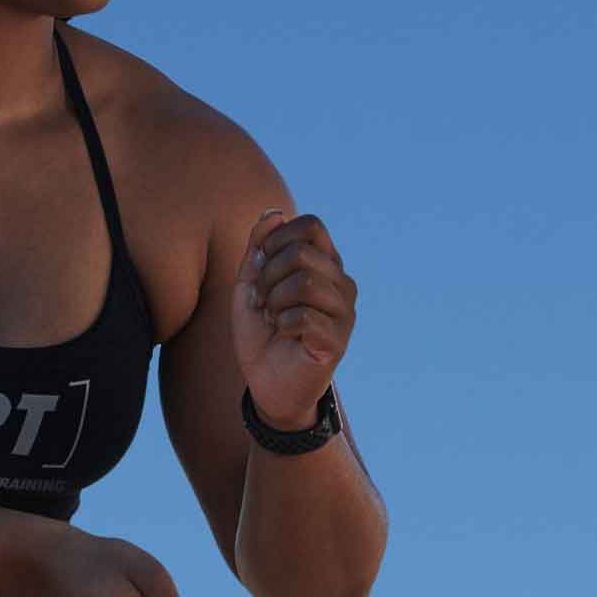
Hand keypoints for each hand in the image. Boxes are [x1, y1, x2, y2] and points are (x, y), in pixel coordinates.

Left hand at [232, 209, 355, 431]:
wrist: (267, 383)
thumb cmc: (262, 332)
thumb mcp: (250, 283)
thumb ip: (259, 248)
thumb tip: (274, 213)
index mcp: (325, 263)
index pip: (310, 226)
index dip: (277, 240)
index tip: (261, 265)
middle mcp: (342, 282)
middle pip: (302, 253)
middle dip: (268, 276)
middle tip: (263, 300)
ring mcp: (345, 311)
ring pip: (304, 283)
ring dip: (275, 302)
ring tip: (274, 318)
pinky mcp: (340, 340)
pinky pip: (304, 316)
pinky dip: (283, 325)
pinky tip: (285, 336)